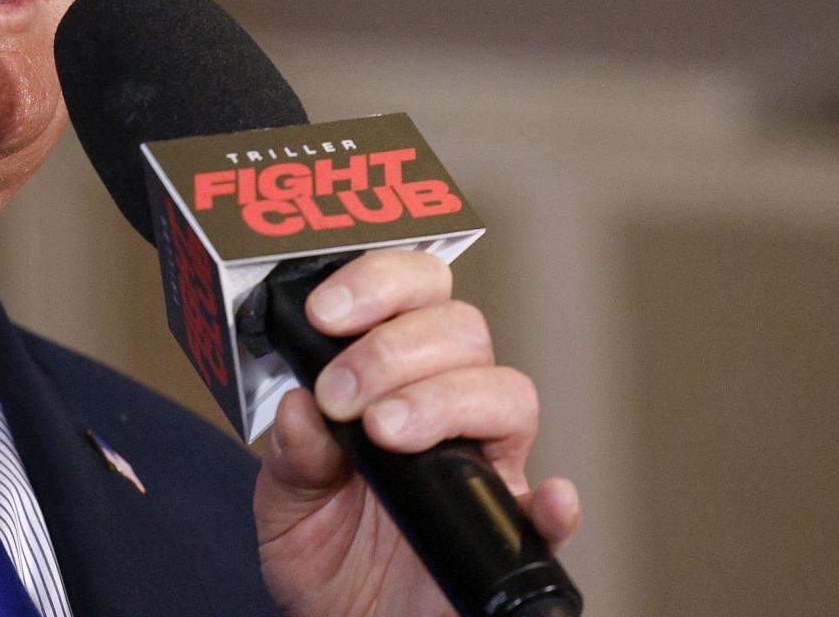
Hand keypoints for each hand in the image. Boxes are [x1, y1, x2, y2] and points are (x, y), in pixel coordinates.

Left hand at [252, 251, 580, 616]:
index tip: (325, 313)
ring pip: (507, 394)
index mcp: (394, 380)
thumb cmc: (325, 555)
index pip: (411, 296)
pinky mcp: (510, 534)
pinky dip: (554, 504)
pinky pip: (550, 513)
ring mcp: (486, 469)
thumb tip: (299, 409)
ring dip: (444, 398)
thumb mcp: (284, 501)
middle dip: (393, 346)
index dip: (377, 284)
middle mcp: (449, 411)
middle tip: (341, 394)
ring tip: (385, 431)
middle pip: (462, 330)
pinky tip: (542, 500)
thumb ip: (291, 455)